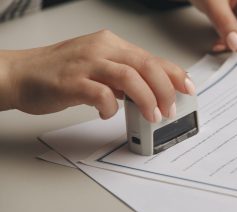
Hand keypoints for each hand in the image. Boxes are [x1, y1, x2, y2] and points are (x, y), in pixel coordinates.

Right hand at [0, 30, 194, 121]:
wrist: (21, 73)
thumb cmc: (60, 72)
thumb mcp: (99, 67)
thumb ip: (123, 78)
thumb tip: (150, 94)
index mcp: (111, 45)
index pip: (151, 58)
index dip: (174, 73)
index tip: (188, 88)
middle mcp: (102, 49)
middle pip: (146, 66)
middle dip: (165, 90)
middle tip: (171, 109)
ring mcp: (86, 63)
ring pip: (129, 77)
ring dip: (147, 99)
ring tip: (153, 116)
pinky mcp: (71, 81)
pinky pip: (100, 94)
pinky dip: (110, 107)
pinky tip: (108, 114)